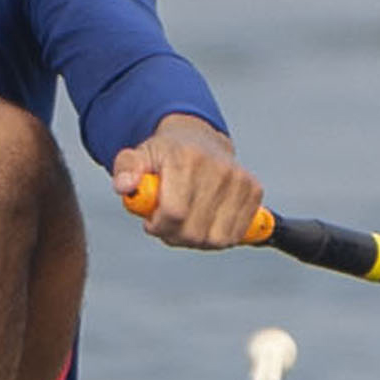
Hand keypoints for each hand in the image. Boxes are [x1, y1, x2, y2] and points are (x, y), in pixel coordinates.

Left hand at [109, 115, 259, 249]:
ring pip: (217, 239)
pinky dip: (218, 237)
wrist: (200, 139)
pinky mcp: (254, 190)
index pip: (174, 213)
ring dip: (197, 240)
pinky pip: (236, 235)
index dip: (159, 226)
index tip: (151, 221)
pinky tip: (205, 222)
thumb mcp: (139, 156)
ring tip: (186, 223)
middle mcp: (218, 167)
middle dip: (175, 235)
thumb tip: (125, 187)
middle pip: (195, 231)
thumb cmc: (166, 155)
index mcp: (186, 158)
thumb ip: (126, 170)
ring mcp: (239, 179)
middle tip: (167, 224)